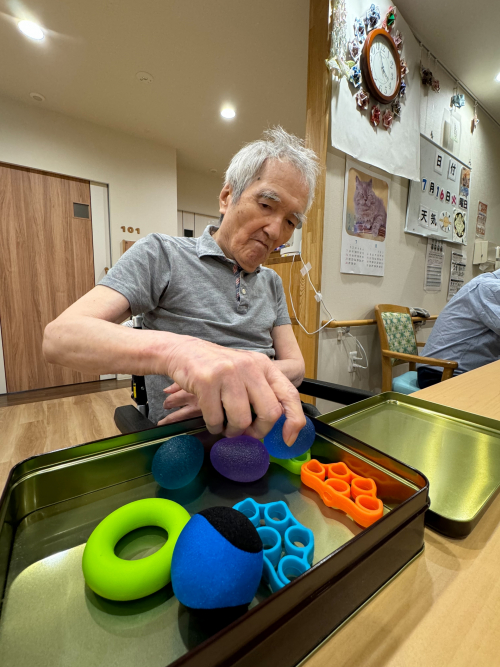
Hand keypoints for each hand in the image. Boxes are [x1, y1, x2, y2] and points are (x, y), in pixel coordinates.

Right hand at [163, 338, 305, 444]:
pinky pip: (216, 419)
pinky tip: (211, 419)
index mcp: (264, 366)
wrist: (183, 351)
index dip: (294, 420)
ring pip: (242, 420)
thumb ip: (262, 393)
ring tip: (225, 426)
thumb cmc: (217, 368)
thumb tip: (277, 426)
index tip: (288, 439)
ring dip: (232, 431)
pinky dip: (214, 427)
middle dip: (259, 432)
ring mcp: (228, 372)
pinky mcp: (207, 380)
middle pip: (269, 412)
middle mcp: (250, 366)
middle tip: (247, 434)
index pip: (289, 394)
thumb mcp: (246, 372)